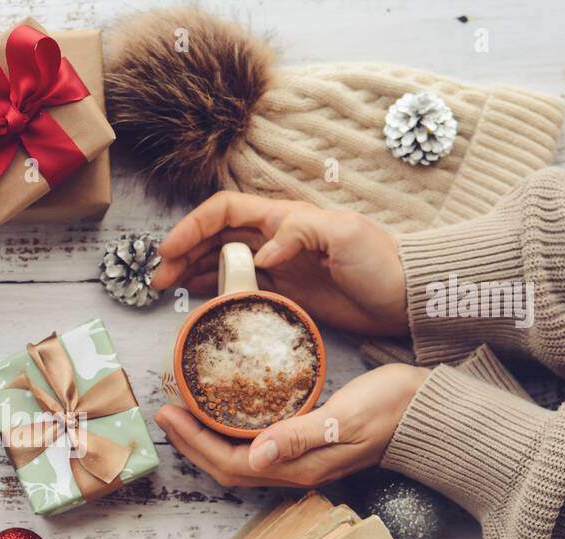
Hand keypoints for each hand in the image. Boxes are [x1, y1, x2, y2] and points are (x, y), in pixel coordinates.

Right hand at [152, 192, 408, 337]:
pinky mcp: (283, 293)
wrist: (405, 298)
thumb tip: (260, 255)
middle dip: (181, 252)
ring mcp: (276, 267)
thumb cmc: (380, 261)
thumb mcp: (344, 235)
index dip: (192, 227)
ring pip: (220, 262)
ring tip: (166, 290)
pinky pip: (237, 288)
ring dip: (190, 272)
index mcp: (283, 217)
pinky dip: (212, 291)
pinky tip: (196, 301)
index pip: (224, 211)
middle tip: (159, 279)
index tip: (169, 250)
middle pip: (214, 237)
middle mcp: (274, 238)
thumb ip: (299, 233)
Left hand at [155, 364, 430, 487]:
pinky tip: (223, 414)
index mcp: (299, 467)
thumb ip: (300, 436)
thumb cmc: (392, 409)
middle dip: (191, 444)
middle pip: (227, 467)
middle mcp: (295, 470)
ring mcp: (302, 460)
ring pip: (239, 459)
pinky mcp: (308, 445)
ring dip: (206, 440)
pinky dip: (230, 432)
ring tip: (184, 413)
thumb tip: (255, 454)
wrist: (430, 411)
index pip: (231, 463)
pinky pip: (256, 446)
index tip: (169, 414)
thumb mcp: (345, 417)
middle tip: (164, 412)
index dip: (195, 443)